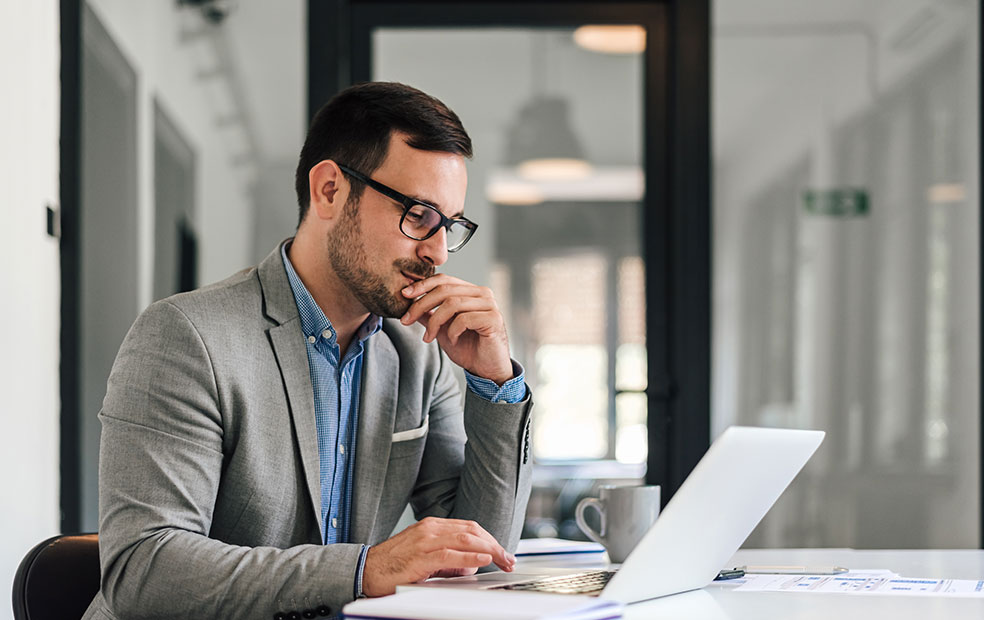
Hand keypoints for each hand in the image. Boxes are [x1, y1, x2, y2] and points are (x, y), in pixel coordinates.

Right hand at [361, 517, 515, 596]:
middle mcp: (430, 529)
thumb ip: (448, 558)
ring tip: (502, 559)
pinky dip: (470, 556)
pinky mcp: (420, 556)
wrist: (366, 570)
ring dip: (489, 549)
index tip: (502, 552)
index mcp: (432, 526)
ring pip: (465, 538)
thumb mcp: (426, 557)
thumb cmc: (394, 565)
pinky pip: (450, 554)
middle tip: (508, 558)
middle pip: (471, 530)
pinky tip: (483, 559)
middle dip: (494, 544)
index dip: (490, 538)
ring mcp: (425, 540)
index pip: (469, 527)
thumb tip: (471, 563)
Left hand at [400, 274, 512, 383]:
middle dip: (421, 304)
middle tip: (406, 320)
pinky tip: (453, 340)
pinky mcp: (493, 319)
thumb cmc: (468, 349)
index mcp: (471, 291)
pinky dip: (452, 331)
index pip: (444, 280)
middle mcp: (482, 294)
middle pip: (445, 290)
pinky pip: (464, 319)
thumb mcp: (442, 330)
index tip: (404, 295)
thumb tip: (409, 302)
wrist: (487, 370)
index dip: (422, 285)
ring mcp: (490, 305)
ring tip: (428, 337)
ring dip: (434, 322)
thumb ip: (429, 315)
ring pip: (452, 304)